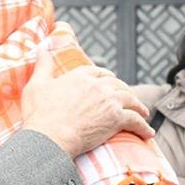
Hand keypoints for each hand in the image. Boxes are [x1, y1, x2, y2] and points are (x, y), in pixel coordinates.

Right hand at [21, 38, 152, 157]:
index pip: (97, 71)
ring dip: (138, 106)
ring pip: (130, 99)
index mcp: (79, 76)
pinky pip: (136, 120)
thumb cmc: (40, 114)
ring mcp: (109, 101)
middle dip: (124, 90)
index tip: (109, 81)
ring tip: (143, 113)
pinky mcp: (116, 119)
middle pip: (117, 84)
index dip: (105, 76)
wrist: (50, 137)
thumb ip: (42, 65)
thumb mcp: (36, 85)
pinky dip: (143, 126)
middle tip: (128, 98)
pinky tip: (147, 132)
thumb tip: (43, 47)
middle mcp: (97, 85)